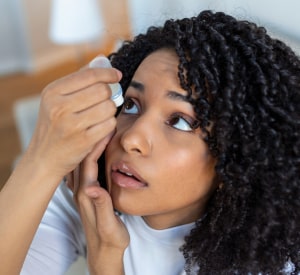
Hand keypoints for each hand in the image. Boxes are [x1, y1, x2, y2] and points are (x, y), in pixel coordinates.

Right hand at [25, 65, 120, 179]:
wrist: (45, 157)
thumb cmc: (55, 125)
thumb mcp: (57, 99)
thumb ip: (79, 79)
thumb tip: (102, 59)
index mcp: (53, 92)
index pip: (89, 75)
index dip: (108, 73)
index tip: (116, 75)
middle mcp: (59, 107)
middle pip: (102, 90)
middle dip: (108, 94)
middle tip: (105, 100)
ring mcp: (71, 125)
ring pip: (109, 107)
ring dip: (110, 110)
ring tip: (101, 114)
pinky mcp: (84, 141)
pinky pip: (110, 124)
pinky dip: (109, 124)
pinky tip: (101, 126)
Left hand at [69, 135, 128, 274]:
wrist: (104, 251)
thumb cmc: (110, 239)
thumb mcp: (108, 225)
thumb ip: (102, 206)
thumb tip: (93, 188)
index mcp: (87, 194)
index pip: (89, 162)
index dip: (97, 144)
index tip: (106, 128)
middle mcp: (82, 190)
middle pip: (83, 158)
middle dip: (92, 138)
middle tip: (101, 123)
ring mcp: (84, 191)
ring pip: (83, 162)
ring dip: (91, 145)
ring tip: (99, 131)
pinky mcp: (88, 193)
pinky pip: (87, 169)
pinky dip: (92, 156)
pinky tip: (97, 150)